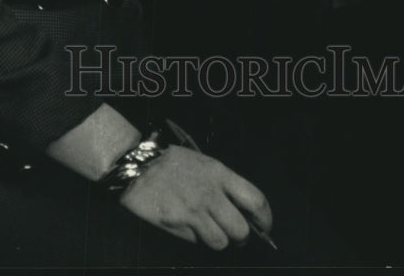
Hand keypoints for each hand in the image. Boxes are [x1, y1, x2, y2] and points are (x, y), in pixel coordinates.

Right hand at [119, 144, 271, 249]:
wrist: (137, 164)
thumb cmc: (171, 161)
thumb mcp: (202, 162)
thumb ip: (223, 183)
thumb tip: (241, 208)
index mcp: (219, 173)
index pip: (255, 200)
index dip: (265, 218)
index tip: (265, 226)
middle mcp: (210, 193)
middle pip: (241, 229)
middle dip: (242, 237)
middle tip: (236, 236)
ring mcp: (194, 210)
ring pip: (221, 242)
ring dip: (220, 241)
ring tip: (213, 233)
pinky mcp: (178, 224)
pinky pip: (198, 242)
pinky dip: (199, 240)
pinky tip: (191, 228)